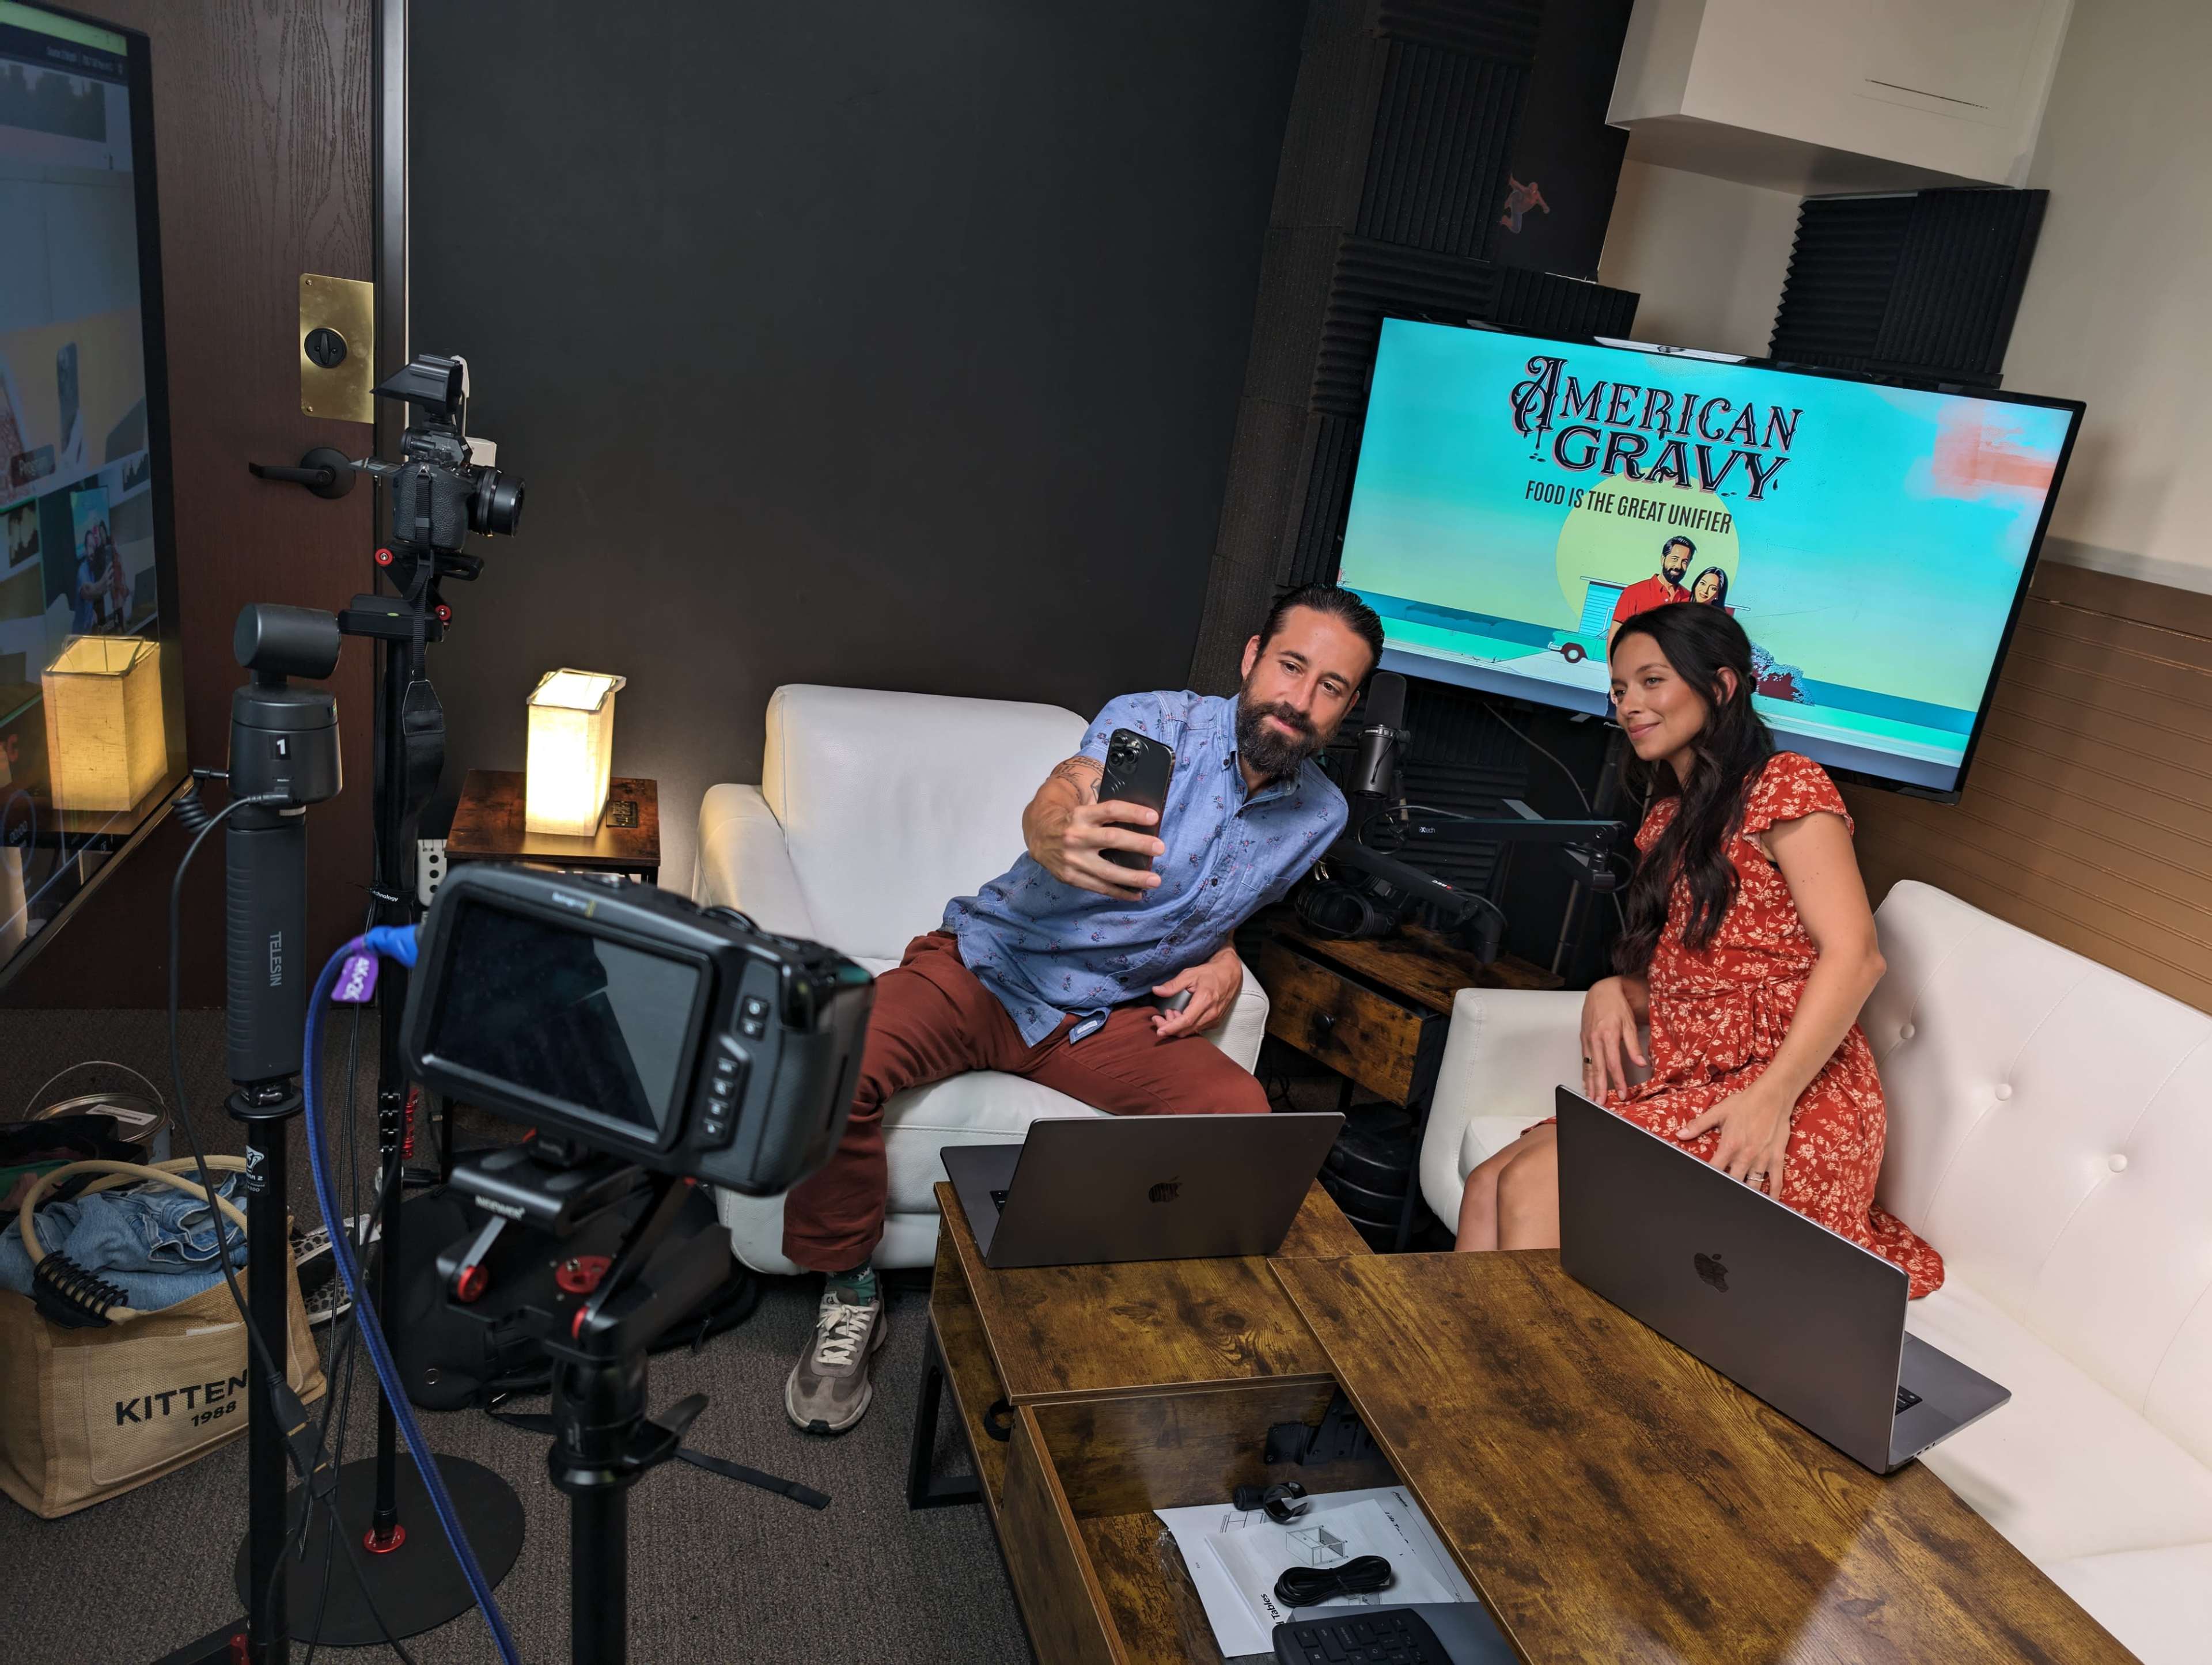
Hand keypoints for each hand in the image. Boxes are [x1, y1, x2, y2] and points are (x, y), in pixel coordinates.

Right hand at [1032, 799, 1164, 900]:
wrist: (1040, 838)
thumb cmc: (1073, 823)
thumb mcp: (1085, 812)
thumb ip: (1107, 816)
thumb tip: (1144, 823)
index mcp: (1081, 815)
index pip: (1110, 810)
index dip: (1133, 812)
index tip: (1154, 817)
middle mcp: (1076, 836)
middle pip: (1111, 839)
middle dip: (1138, 844)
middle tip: (1160, 848)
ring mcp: (1072, 859)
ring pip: (1107, 870)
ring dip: (1133, 877)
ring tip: (1155, 880)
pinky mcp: (1070, 877)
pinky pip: (1099, 887)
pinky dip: (1120, 892)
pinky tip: (1137, 894)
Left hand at [1150, 949, 1241, 1038]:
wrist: (1230, 974)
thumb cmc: (1211, 973)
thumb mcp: (1190, 974)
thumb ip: (1173, 985)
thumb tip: (1156, 990)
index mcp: (1205, 1000)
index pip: (1186, 1021)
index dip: (1171, 1027)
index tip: (1159, 1030)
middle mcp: (1212, 1013)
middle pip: (1187, 1029)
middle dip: (1170, 1027)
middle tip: (1159, 1017)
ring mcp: (1215, 1019)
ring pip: (1192, 1031)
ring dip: (1178, 1026)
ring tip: (1170, 1012)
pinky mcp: (1216, 1021)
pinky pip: (1198, 1029)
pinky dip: (1187, 1026)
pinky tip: (1181, 1015)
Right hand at [1578, 976, 1646, 1098]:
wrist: (1601, 991)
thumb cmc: (1617, 1006)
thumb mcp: (1629, 1023)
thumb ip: (1633, 1045)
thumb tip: (1641, 1064)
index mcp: (1608, 1035)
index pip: (1613, 1063)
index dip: (1617, 1080)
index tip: (1621, 1094)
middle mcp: (1595, 1039)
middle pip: (1597, 1068)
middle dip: (1599, 1088)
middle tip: (1601, 1104)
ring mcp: (1587, 1040)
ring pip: (1588, 1066)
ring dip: (1590, 1084)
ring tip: (1592, 1099)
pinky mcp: (1583, 1039)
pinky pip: (1584, 1060)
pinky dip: (1584, 1074)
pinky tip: (1586, 1084)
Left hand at [1674, 1078, 1791, 1196]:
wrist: (1772, 1097)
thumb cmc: (1745, 1103)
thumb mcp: (1718, 1112)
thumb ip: (1698, 1125)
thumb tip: (1680, 1134)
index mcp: (1729, 1146)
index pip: (1715, 1169)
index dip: (1708, 1178)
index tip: (1703, 1185)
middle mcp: (1745, 1156)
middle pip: (1734, 1182)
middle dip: (1727, 1188)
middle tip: (1721, 1195)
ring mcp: (1762, 1159)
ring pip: (1753, 1186)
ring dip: (1747, 1193)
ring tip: (1740, 1200)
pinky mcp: (1776, 1158)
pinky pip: (1776, 1181)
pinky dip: (1773, 1194)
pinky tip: (1769, 1201)